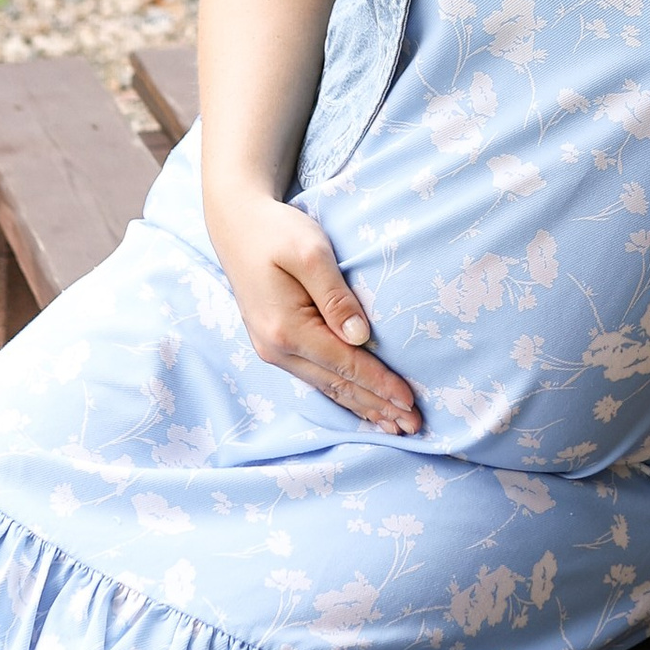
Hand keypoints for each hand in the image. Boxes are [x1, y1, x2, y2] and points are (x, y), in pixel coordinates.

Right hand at [204, 188, 420, 435]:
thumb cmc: (276, 231)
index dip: (380, 385)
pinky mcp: (276, 344)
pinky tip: (360, 404)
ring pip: (327, 387)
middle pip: (337, 386)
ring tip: (394, 425)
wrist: (236, 223)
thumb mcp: (310, 253)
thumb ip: (336, 297)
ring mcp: (273, 350)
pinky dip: (343, 393)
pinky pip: (316, 377)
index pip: (345, 365)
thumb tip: (361, 338)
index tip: (411, 402)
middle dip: (377, 407)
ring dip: (362, 406)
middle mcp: (276, 349)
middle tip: (413, 426)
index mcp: (286, 329)